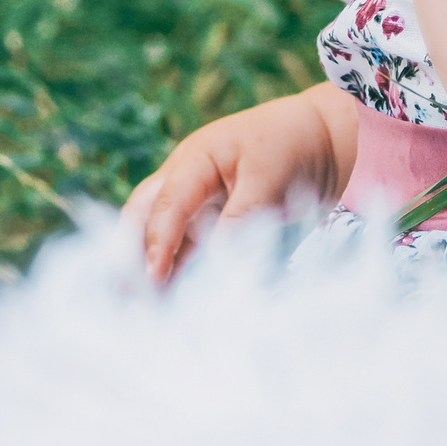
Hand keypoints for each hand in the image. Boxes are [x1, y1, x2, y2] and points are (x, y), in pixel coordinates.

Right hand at [123, 91, 344, 283]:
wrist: (324, 136)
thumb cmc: (291, 146)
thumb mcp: (268, 179)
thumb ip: (241, 217)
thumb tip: (217, 257)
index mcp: (194, 159)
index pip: (166, 204)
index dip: (158, 242)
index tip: (153, 278)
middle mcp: (186, 179)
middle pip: (143, 216)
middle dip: (129, 254)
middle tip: (123, 297)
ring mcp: (197, 200)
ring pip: (161, 235)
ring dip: (149, 267)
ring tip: (141, 309)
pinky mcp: (212, 219)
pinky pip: (186, 246)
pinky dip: (176, 269)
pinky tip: (170, 299)